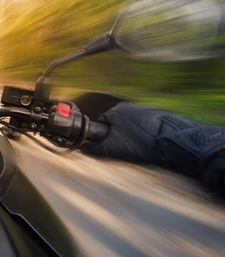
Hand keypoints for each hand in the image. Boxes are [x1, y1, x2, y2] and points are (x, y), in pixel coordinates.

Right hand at [81, 102, 224, 193]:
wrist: (173, 141)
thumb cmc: (139, 143)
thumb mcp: (113, 149)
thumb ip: (95, 148)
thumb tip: (83, 149)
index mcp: (116, 110)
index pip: (100, 123)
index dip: (101, 137)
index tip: (106, 148)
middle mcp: (129, 106)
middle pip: (116, 124)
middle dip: (117, 137)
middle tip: (123, 151)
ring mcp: (145, 109)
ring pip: (131, 126)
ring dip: (131, 136)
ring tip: (138, 150)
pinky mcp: (159, 115)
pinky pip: (145, 126)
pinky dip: (144, 135)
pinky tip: (149, 145)